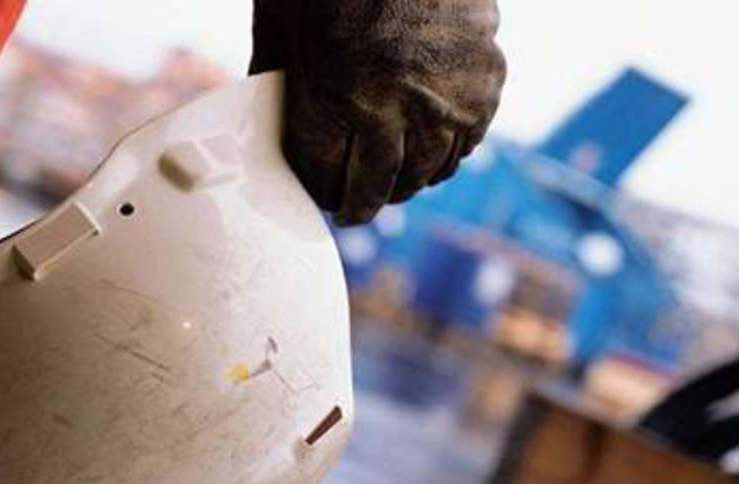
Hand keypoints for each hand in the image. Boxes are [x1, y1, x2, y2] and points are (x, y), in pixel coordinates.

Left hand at [251, 0, 505, 225]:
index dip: (327, 197)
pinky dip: (446, 152)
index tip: (329, 204)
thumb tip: (252, 117)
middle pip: (384, 186)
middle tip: (358, 203)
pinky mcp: (486, 81)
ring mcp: (449, 98)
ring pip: (428, 172)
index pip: (331, 181)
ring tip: (395, 181)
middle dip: (366, 200)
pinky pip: (466, 143)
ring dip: (407, 181)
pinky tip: (430, 148)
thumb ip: (272, 78)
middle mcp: (400, 109)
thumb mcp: (280, 23)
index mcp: (341, 97)